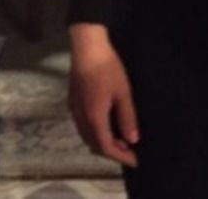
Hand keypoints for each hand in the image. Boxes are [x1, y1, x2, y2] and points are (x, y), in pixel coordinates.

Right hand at [68, 25, 138, 167]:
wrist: (87, 48)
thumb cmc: (108, 68)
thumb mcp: (123, 92)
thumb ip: (127, 117)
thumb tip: (133, 140)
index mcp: (94, 118)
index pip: (106, 147)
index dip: (120, 156)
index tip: (134, 160)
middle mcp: (81, 118)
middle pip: (94, 145)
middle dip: (112, 151)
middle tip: (129, 151)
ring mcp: (74, 110)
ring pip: (87, 136)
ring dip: (102, 142)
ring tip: (120, 139)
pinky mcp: (72, 101)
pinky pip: (83, 126)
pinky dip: (95, 132)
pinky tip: (106, 124)